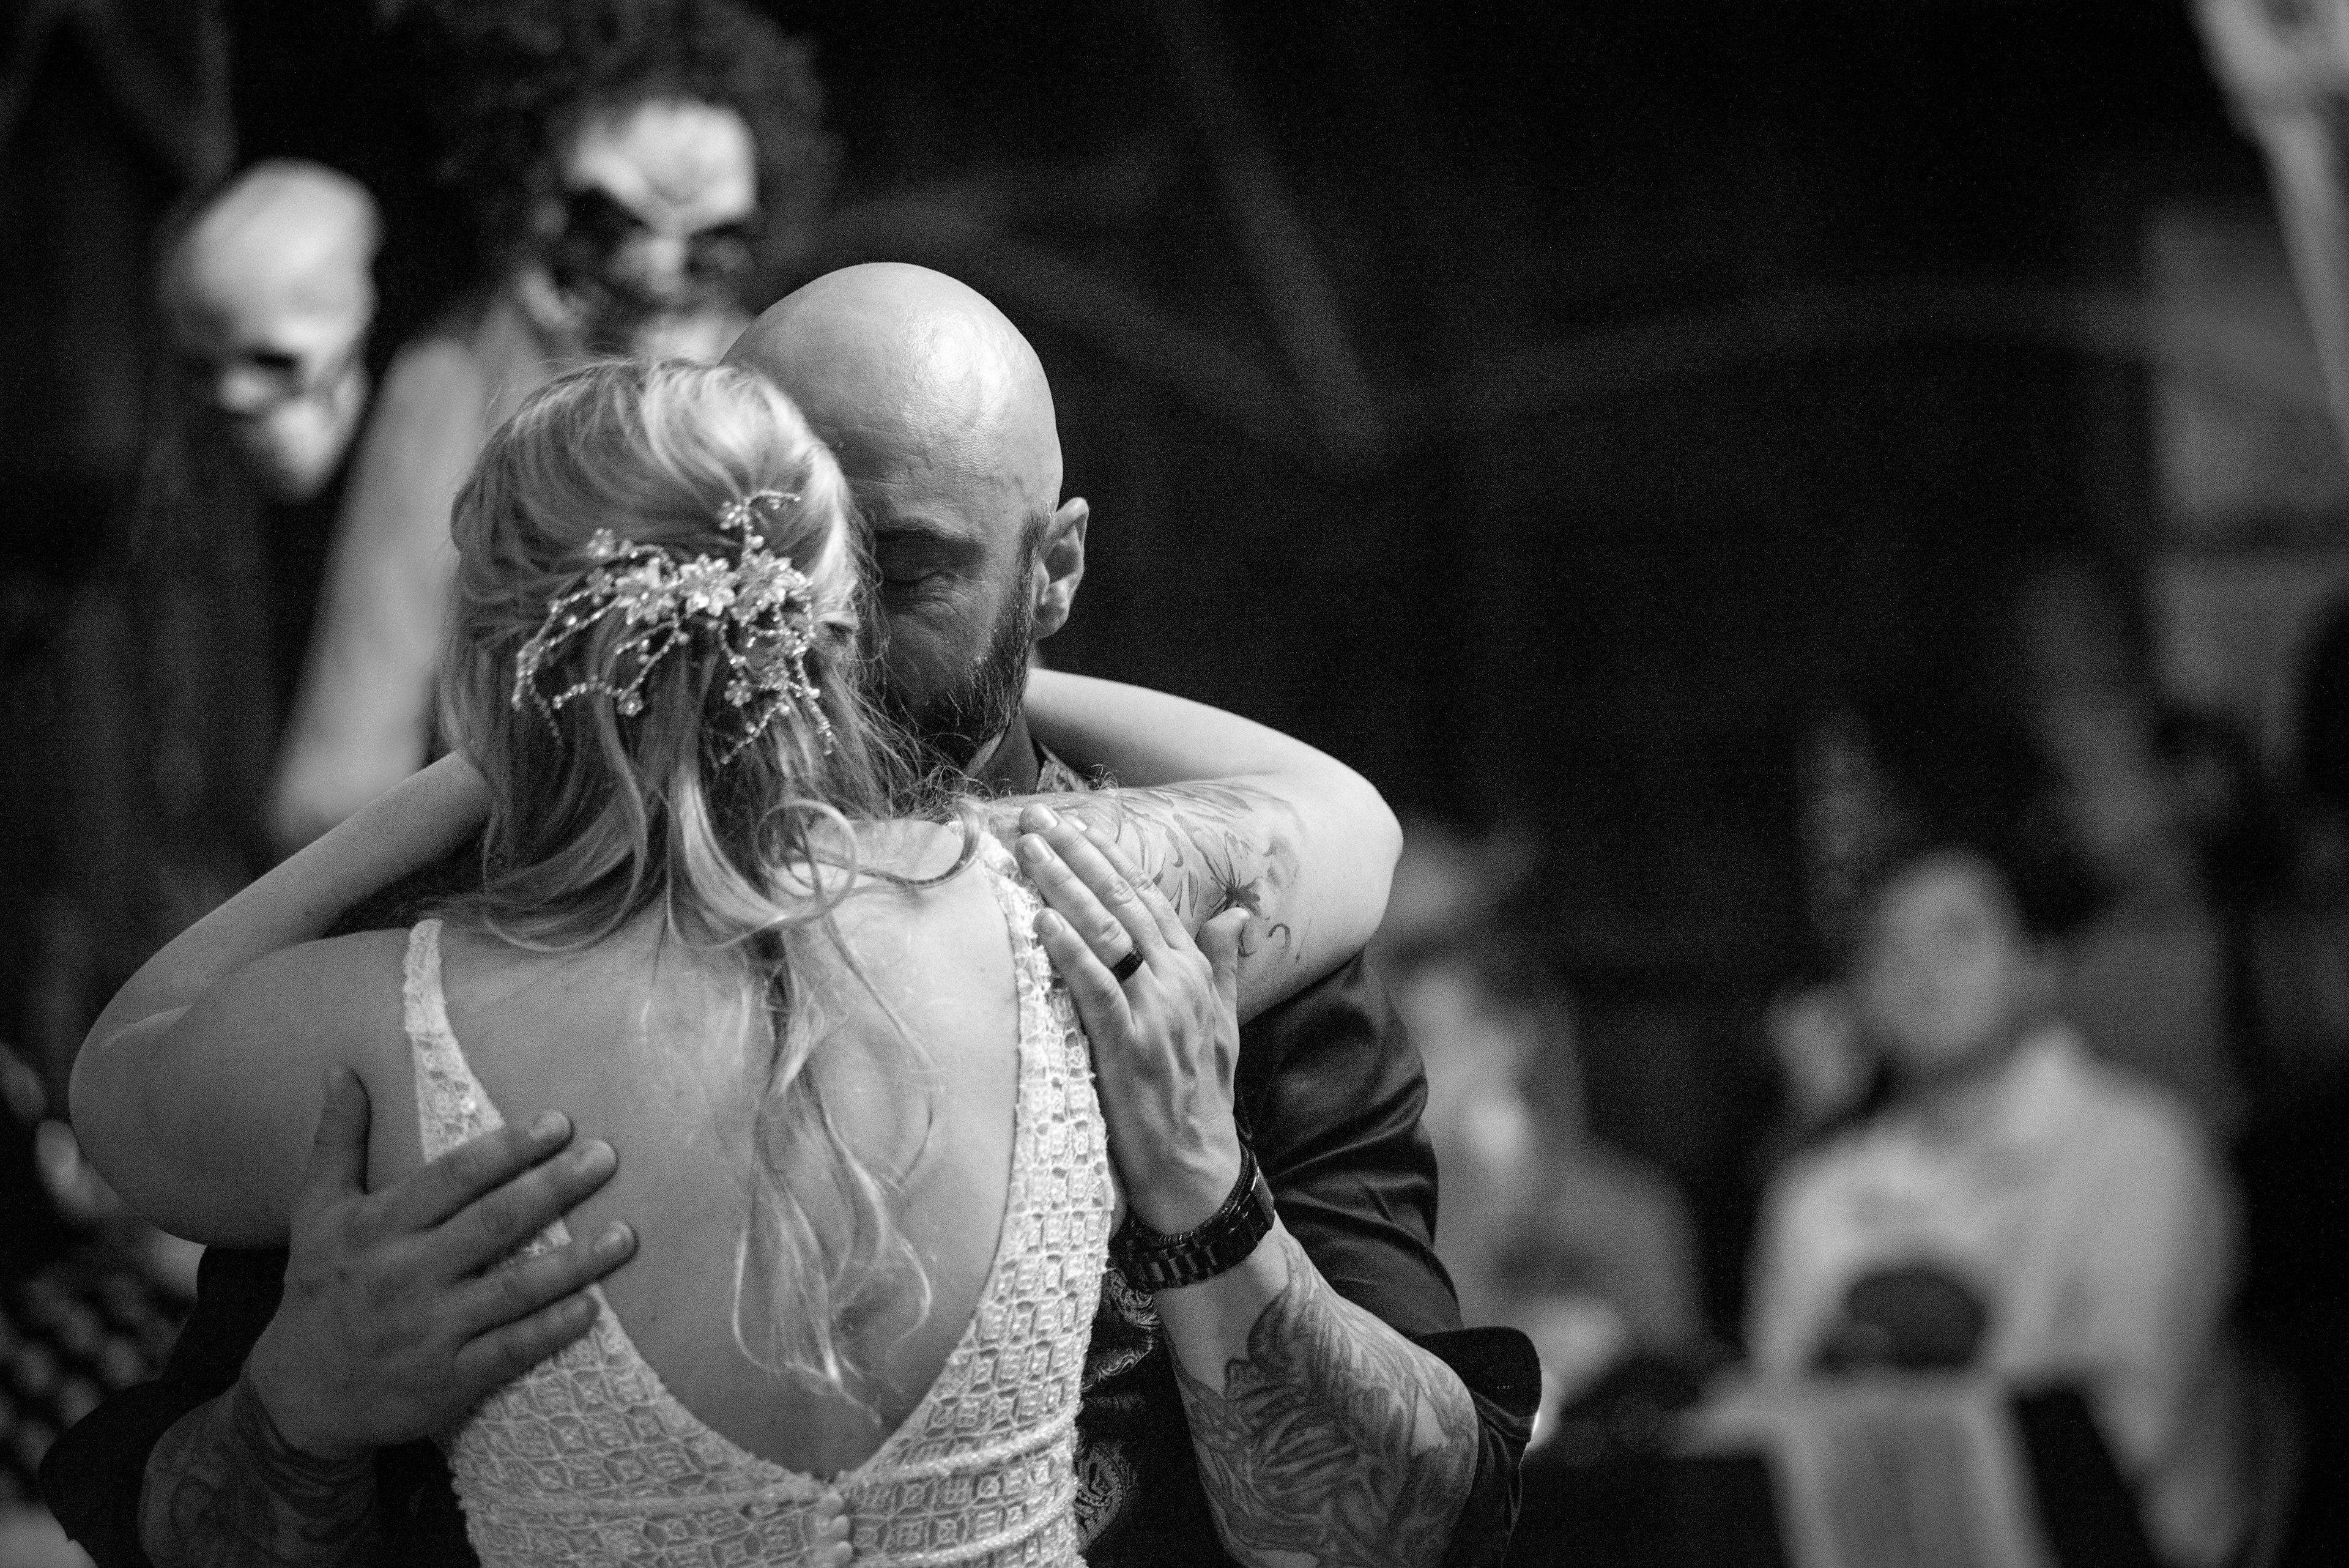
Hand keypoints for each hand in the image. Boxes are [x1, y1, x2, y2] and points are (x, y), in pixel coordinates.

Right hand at [244, 1067, 634, 1458]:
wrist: (299, 1399)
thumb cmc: (318, 1290)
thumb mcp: (315, 1213)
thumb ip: (337, 1141)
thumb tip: (345, 1069)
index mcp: (375, 1228)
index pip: (451, 1179)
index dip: (506, 1149)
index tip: (559, 1122)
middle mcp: (403, 1276)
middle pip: (492, 1225)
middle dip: (553, 1189)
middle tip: (606, 1157)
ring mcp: (428, 1331)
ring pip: (513, 1290)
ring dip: (574, 1262)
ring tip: (625, 1235)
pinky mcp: (446, 1381)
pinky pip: (509, 1352)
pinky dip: (551, 1331)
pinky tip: (592, 1307)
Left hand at [1017, 805, 1251, 1232]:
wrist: (1197, 1170)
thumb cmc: (1200, 1097)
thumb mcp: (1221, 1023)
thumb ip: (1221, 963)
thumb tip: (1237, 911)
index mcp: (1192, 972)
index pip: (1146, 898)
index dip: (1107, 857)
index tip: (1071, 823)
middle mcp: (1176, 982)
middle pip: (1122, 903)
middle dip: (1078, 855)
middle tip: (1036, 818)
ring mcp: (1153, 1013)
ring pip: (1106, 934)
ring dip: (1065, 887)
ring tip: (1029, 851)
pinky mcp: (1129, 1047)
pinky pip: (1097, 989)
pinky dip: (1070, 952)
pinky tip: (1043, 921)